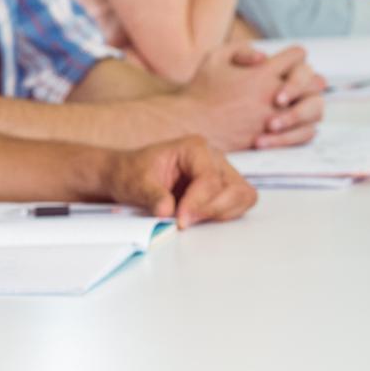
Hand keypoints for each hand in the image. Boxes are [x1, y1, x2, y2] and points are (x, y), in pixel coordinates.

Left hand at [98, 135, 256, 227]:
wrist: (127, 175)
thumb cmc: (133, 172)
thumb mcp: (136, 183)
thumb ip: (152, 195)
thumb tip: (166, 211)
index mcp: (194, 148)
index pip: (210, 178)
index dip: (198, 203)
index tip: (180, 220)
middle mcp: (213, 158)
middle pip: (234, 188)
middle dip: (213, 209)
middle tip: (185, 222)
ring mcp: (220, 173)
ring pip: (242, 196)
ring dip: (221, 213)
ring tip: (191, 220)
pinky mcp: (221, 189)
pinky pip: (237, 204)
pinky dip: (224, 215)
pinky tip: (199, 218)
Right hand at [181, 42, 325, 150]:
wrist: (190, 124)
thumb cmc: (201, 90)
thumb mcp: (214, 58)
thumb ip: (241, 49)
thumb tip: (264, 55)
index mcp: (261, 72)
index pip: (297, 56)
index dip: (293, 56)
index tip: (285, 62)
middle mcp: (272, 94)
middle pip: (314, 81)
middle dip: (306, 80)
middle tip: (295, 83)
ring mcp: (275, 117)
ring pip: (315, 108)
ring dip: (308, 104)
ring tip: (295, 105)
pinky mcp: (272, 137)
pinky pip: (305, 133)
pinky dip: (304, 128)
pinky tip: (293, 124)